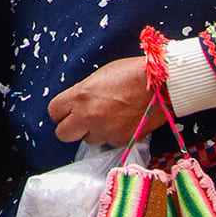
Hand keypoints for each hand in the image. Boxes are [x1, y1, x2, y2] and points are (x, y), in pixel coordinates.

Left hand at [48, 57, 163, 146]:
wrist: (162, 85)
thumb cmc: (130, 74)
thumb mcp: (98, 78)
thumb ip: (82, 94)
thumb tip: (76, 106)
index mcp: (80, 96)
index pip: (54, 112)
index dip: (61, 112)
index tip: (67, 110)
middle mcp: (89, 116)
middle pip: (63, 134)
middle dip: (70, 127)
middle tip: (81, 120)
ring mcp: (105, 131)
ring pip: (88, 140)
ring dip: (94, 131)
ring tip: (109, 117)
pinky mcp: (121, 141)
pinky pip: (109, 142)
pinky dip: (113, 135)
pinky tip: (123, 121)